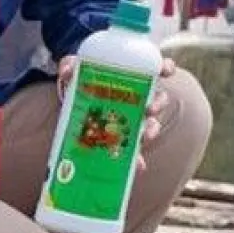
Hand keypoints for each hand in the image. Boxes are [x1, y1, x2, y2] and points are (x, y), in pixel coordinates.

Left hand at [58, 54, 175, 171]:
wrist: (72, 105)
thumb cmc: (81, 83)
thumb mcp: (75, 72)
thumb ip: (70, 66)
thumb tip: (67, 70)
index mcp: (134, 78)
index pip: (157, 68)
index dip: (166, 68)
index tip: (166, 71)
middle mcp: (139, 98)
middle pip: (158, 99)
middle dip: (158, 104)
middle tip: (150, 108)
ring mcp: (133, 120)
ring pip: (152, 123)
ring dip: (153, 129)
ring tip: (146, 136)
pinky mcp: (123, 141)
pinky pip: (136, 151)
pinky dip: (139, 160)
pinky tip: (138, 166)